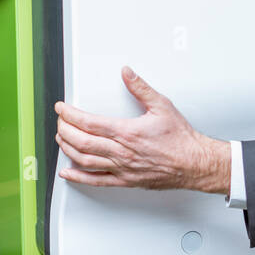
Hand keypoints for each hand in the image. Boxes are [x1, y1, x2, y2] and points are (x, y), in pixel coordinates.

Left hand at [54, 66, 228, 193]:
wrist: (194, 163)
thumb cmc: (181, 139)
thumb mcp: (162, 106)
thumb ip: (141, 88)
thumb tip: (127, 73)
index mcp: (127, 132)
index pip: (89, 122)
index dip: (70, 115)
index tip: (61, 108)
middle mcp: (121, 152)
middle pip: (81, 141)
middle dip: (64, 129)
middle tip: (59, 121)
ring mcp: (122, 168)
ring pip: (84, 160)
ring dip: (67, 149)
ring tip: (60, 139)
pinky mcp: (125, 180)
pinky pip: (96, 180)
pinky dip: (78, 176)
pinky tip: (68, 172)